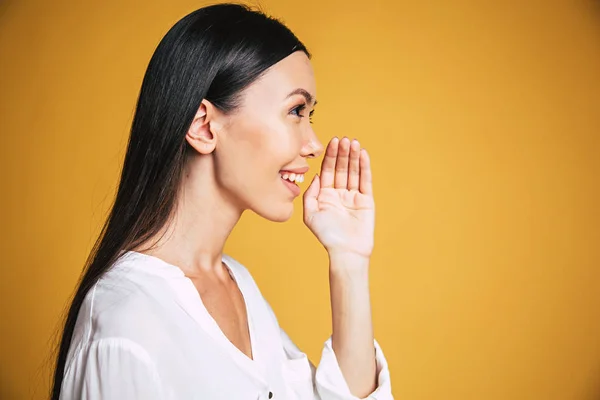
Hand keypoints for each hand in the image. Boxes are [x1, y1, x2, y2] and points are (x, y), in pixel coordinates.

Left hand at [303, 137, 374, 258]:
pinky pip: (365, 180)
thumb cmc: (327, 236)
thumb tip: (317, 176)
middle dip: (342, 153)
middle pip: (341, 168)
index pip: (328, 171)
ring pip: (353, 172)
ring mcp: (353, 196)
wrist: (346, 252)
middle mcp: (339, 193)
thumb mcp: (310, 214)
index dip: (330, 157)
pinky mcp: (366, 200)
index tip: (332, 142)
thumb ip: (310, 194)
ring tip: (353, 142)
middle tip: (343, 139)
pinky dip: (364, 167)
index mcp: (325, 195)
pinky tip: (362, 154)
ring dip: (353, 157)